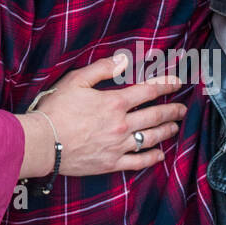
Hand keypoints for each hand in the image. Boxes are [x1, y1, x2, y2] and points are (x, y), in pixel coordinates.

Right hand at [20, 55, 186, 177]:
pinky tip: (160, 154)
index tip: (177, 82)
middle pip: (155, 116)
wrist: (43, 142)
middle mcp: (121, 124)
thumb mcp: (76, 81)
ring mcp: (118, 146)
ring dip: (167, 131)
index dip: (165, 85)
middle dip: (172, 110)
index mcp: (114, 102)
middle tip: (182, 108)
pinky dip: (152, 157)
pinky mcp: (111, 163)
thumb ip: (101, 70)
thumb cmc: (56, 110)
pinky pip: (138, 161)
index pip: (148, 91)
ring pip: (151, 138)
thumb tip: (123, 61)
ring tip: (175, 127)